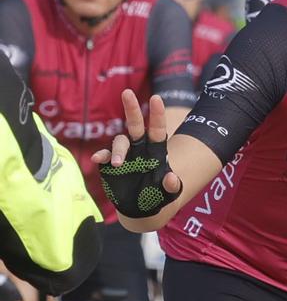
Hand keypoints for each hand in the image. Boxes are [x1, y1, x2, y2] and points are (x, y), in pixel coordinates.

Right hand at [92, 91, 181, 218]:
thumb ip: (172, 186)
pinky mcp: (110, 165)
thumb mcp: (169, 193)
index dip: (157, 114)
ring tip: (119, 164)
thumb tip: (172, 177)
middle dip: (131, 108)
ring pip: (120, 143)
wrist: (140, 208)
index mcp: (156, 151)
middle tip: (127, 92)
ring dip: (119, 150)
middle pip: (135, 125)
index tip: (157, 98)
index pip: (157, 129)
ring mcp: (124, 156)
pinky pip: (104, 156)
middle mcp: (139, 149)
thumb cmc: (158, 197)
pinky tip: (98, 160)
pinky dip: (101, 156)